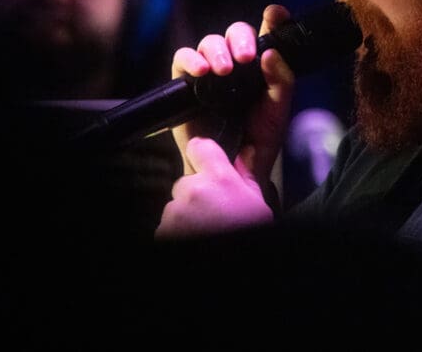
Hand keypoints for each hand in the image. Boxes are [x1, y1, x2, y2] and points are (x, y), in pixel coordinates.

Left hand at [155, 136, 271, 239]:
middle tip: (215, 213)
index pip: (200, 146)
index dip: (203, 155)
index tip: (207, 162)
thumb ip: (247, 176)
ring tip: (207, 230)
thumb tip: (248, 153)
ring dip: (186, 215)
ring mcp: (174, 212)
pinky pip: (167, 225)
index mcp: (220, 179)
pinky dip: (177, 232)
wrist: (231, 276)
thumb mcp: (259, 206)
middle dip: (196, 194)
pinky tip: (196, 238)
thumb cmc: (248, 236)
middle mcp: (193, 190)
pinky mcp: (162, 232)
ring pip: (176, 205)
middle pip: (186, 181)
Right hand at [169, 4, 294, 185]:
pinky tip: (201, 71)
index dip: (272, 20)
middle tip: (246, 57)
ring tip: (224, 70)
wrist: (234, 168)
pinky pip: (182, 59)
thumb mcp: (278, 111)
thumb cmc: (259, 139)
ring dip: (216, 50)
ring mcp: (210, 72)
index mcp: (261, 66)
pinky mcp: (186, 84)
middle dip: (241, 38)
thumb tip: (270, 53)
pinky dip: (190, 59)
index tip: (276, 14)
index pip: (267, 34)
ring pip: (209, 43)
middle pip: (235, 33)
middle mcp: (236, 65)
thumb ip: (281, 81)